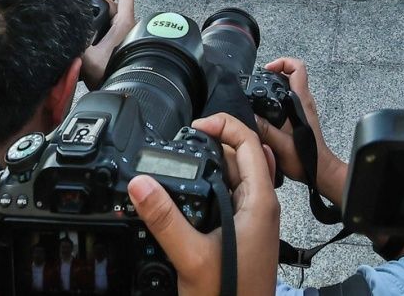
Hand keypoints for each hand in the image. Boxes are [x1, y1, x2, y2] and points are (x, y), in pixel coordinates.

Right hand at [80, 0, 136, 88]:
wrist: (120, 91)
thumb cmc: (109, 74)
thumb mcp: (86, 56)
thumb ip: (74, 40)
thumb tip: (60, 30)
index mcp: (124, 23)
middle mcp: (129, 27)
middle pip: (115, 5)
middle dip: (98, 5)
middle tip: (82, 11)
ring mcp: (126, 36)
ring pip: (112, 18)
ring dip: (98, 19)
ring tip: (82, 25)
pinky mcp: (122, 45)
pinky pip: (111, 30)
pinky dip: (100, 29)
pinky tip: (87, 38)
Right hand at [128, 113, 278, 295]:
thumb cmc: (232, 295)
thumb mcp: (190, 256)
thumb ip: (164, 218)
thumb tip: (141, 183)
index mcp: (260, 201)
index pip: (248, 142)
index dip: (223, 125)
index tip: (195, 125)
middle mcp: (262, 205)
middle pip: (241, 156)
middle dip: (212, 145)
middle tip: (180, 146)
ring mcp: (255, 219)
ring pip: (235, 177)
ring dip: (211, 166)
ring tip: (180, 165)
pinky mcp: (245, 232)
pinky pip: (231, 196)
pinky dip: (213, 186)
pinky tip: (192, 192)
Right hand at [255, 57, 346, 206]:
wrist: (320, 171)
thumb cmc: (305, 159)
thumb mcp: (279, 144)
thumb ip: (264, 128)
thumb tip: (248, 114)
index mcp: (301, 102)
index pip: (298, 69)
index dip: (282, 63)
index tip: (267, 70)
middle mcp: (305, 102)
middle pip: (293, 74)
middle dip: (275, 73)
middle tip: (259, 81)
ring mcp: (305, 109)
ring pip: (291, 87)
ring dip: (277, 86)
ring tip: (260, 96)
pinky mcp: (303, 117)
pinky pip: (290, 99)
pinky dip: (278, 98)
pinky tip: (267, 112)